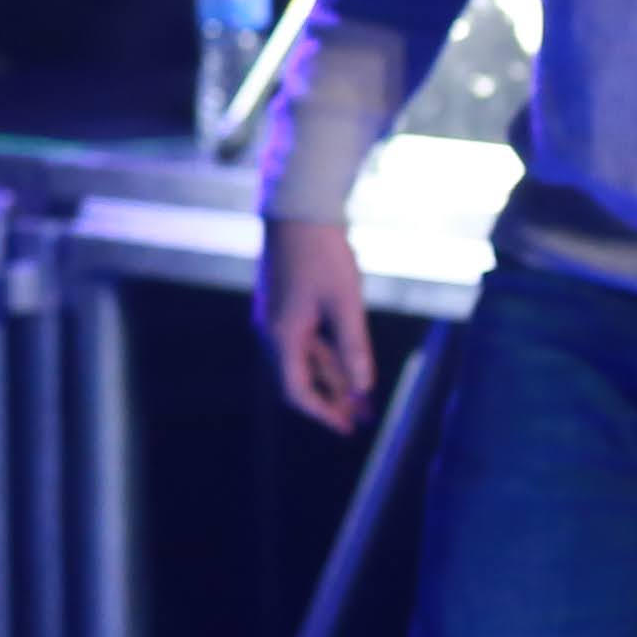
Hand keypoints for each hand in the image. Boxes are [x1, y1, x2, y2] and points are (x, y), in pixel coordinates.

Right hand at [258, 216, 373, 431]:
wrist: (298, 207)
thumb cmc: (322, 253)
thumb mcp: (345, 302)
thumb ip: (353, 347)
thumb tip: (363, 388)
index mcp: (283, 334)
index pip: (296, 390)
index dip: (322, 413)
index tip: (347, 428)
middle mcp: (273, 329)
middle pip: (300, 377)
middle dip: (333, 399)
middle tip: (363, 418)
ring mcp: (277, 314)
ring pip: (305, 358)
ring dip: (333, 377)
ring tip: (363, 395)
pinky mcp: (284, 302)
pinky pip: (305, 339)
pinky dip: (327, 355)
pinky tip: (350, 360)